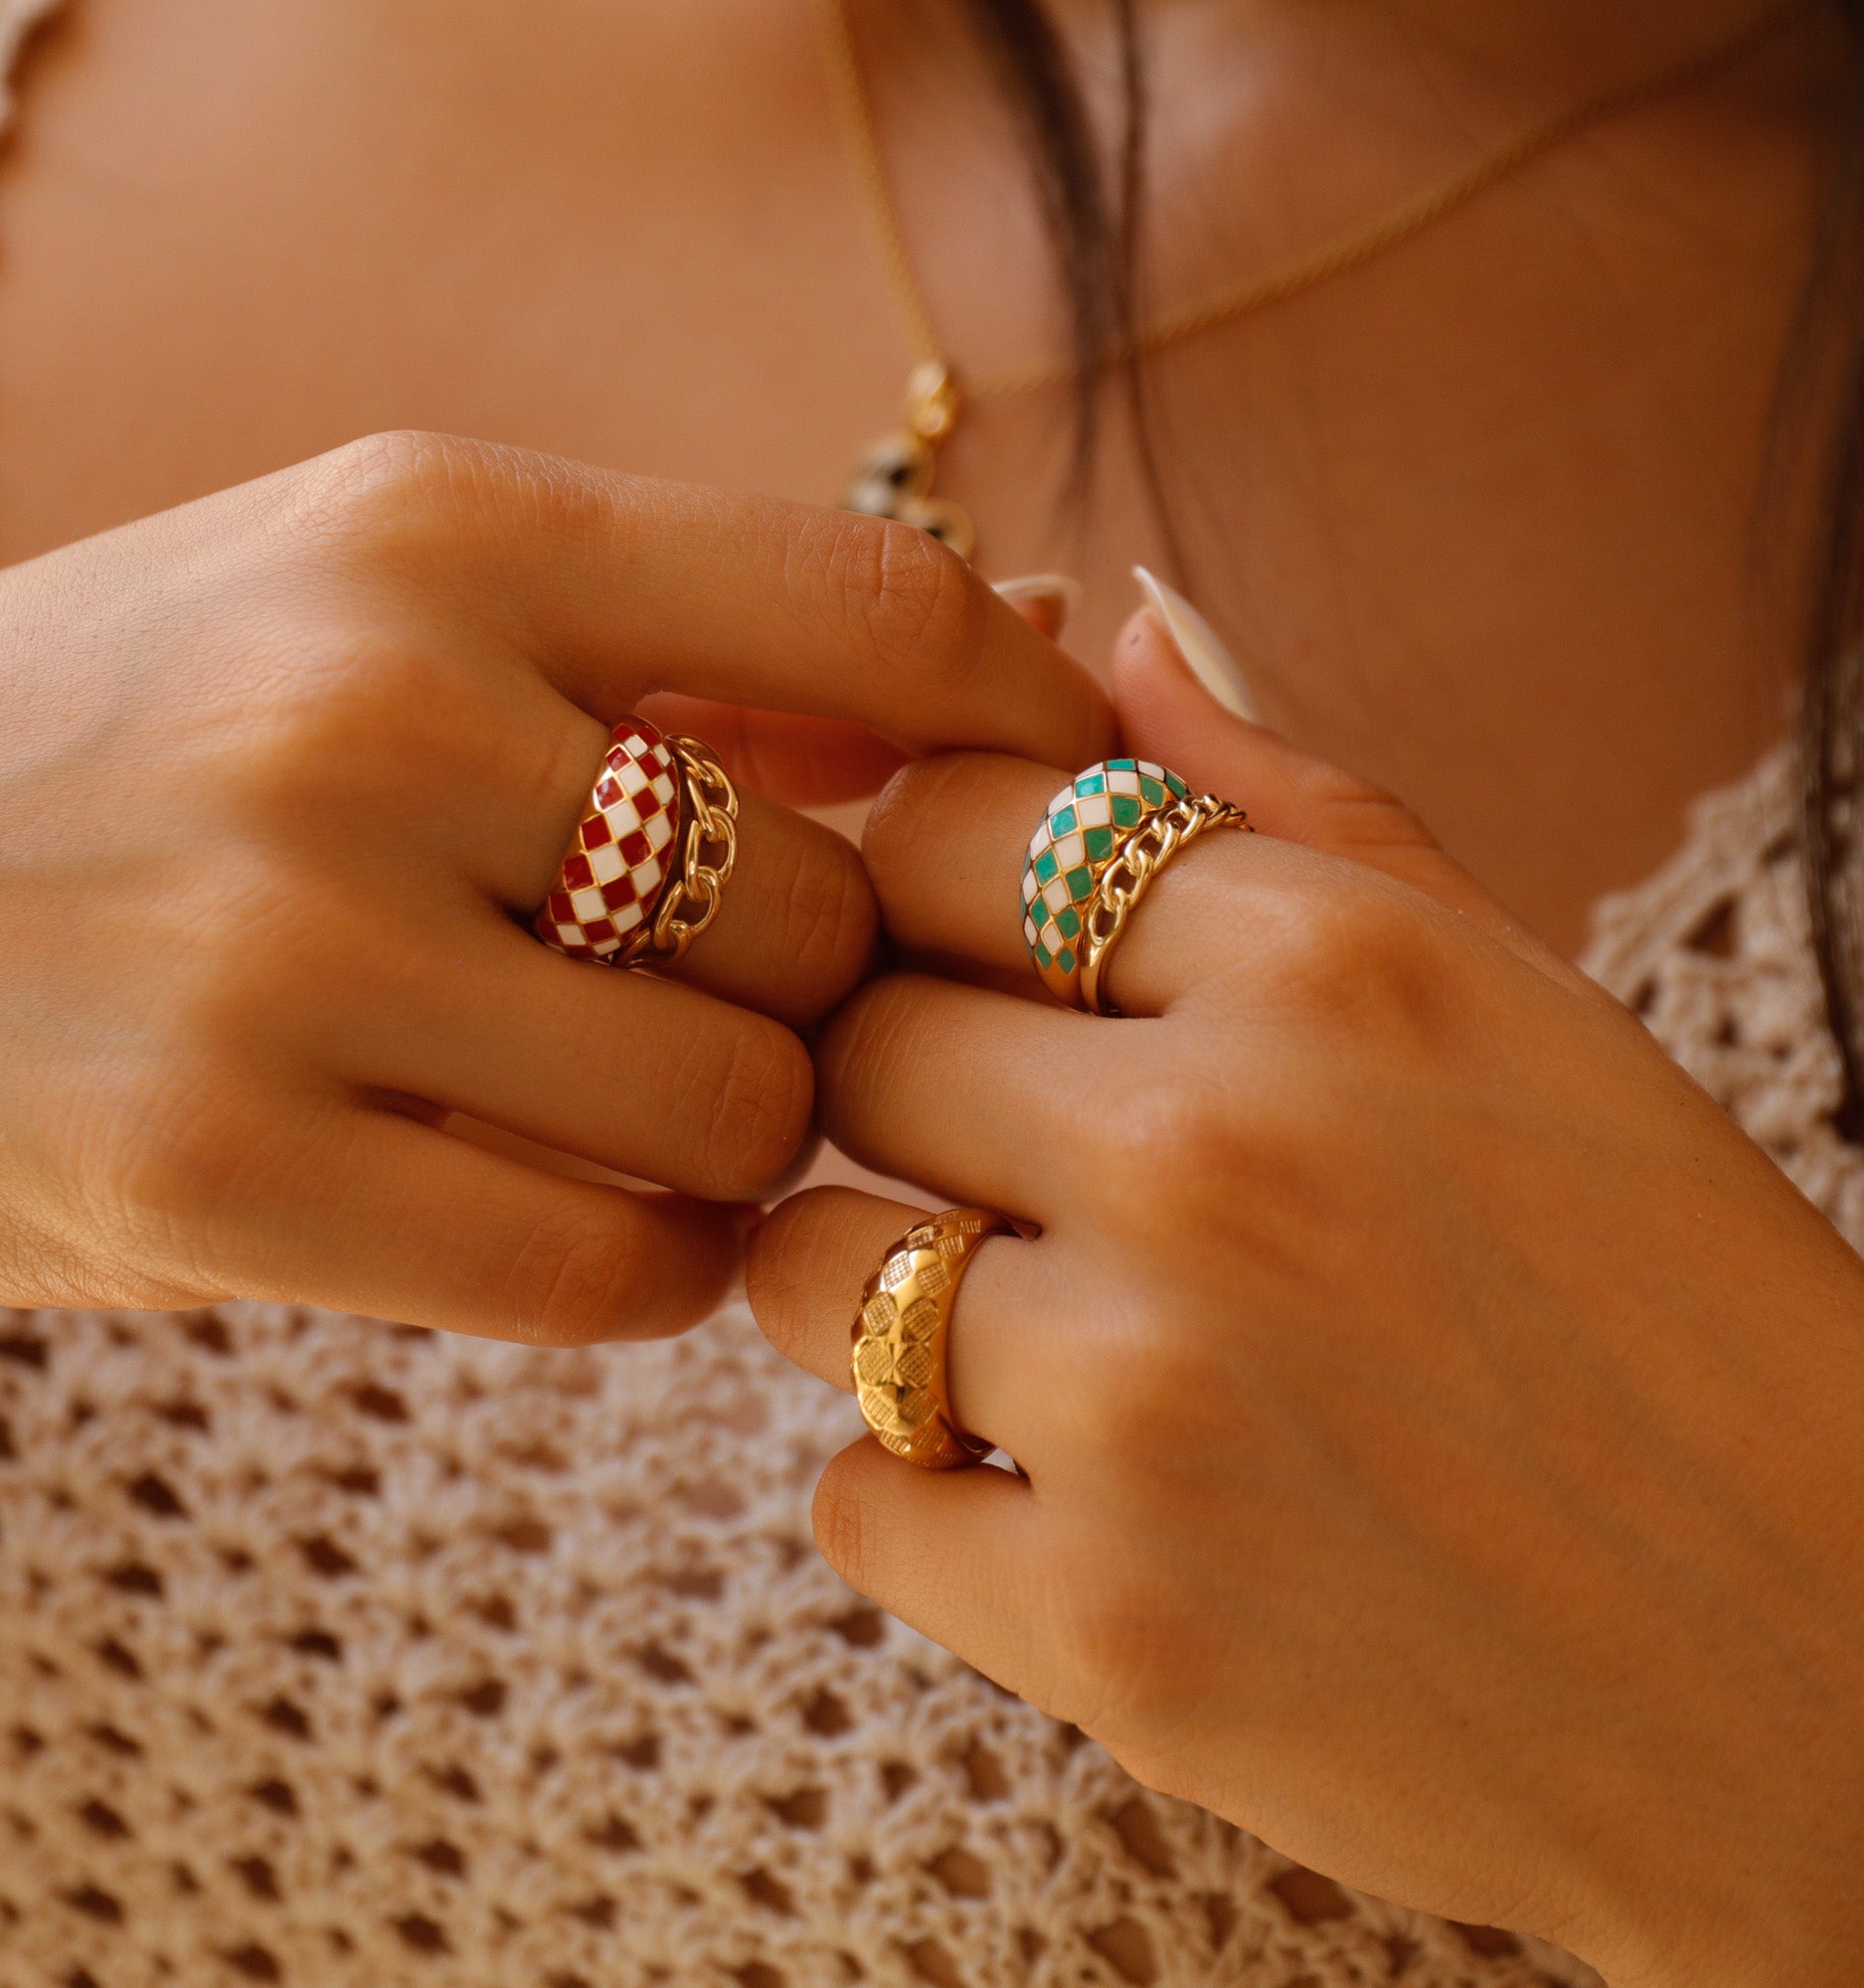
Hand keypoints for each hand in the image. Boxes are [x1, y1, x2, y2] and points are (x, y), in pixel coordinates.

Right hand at [0, 432, 1110, 1336]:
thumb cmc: (164, 729)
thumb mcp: (381, 593)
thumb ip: (679, 638)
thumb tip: (1001, 658)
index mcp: (438, 534)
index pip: (870, 604)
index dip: (1023, 718)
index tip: (1063, 793)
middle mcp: (373, 719)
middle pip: (827, 911)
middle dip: (836, 982)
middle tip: (758, 1000)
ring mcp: (285, 953)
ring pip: (747, 1104)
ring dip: (753, 1134)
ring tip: (657, 1107)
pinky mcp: (222, 1176)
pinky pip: (613, 1269)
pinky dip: (658, 1264)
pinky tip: (593, 1214)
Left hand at [749, 612, 1863, 1987]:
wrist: (1816, 1677)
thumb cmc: (1666, 1314)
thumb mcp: (1524, 1009)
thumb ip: (1302, 805)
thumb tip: (1114, 627)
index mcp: (1334, 965)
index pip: (941, 827)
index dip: (927, 898)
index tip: (975, 971)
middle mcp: (1216, 1154)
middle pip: (849, 1041)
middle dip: (905, 1099)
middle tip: (1013, 1173)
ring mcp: (1149, 1401)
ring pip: (797, 1269)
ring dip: (877, 1296)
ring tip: (1037, 1342)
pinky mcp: (1105, 1630)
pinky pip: (850, 1500)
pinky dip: (923, 1499)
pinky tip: (1068, 1502)